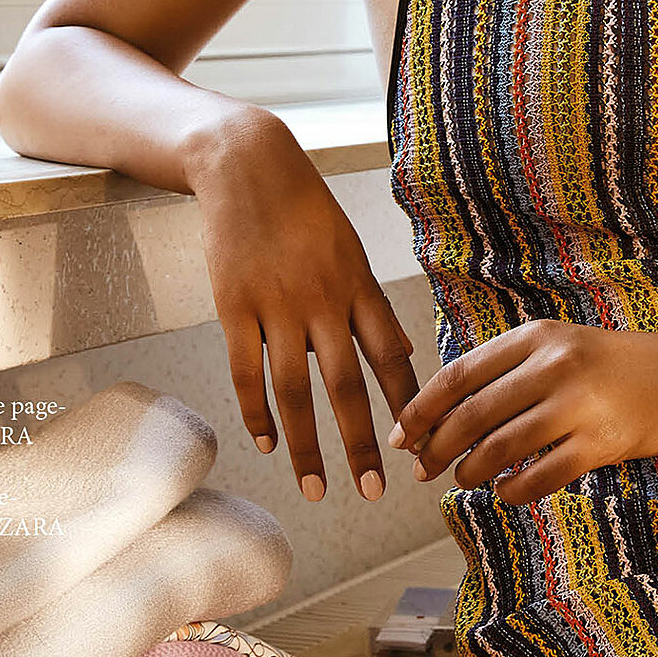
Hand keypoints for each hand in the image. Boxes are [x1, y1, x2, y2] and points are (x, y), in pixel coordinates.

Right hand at [188, 105, 422, 502]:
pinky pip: (246, 372)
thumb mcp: (351, 248)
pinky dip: (256, 414)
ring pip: (294, 391)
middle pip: (346, 385)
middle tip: (375, 491)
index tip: (424, 443)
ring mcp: (275, 306)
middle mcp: (322, 300)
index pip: (391, 355)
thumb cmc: (304, 209)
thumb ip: (370, 303)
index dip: (409, 402)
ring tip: (317, 489)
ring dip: (308, 445)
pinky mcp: (233, 307)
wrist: (246, 165)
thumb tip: (402, 352)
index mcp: (358, 285)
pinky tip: (268, 445)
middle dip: (362, 443)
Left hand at [387, 319, 657, 505]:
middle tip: (422, 468)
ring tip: (463, 478)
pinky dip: (513, 491)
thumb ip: (510, 370)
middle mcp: (556, 365)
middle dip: (438, 447)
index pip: (461, 374)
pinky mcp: (602, 443)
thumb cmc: (614, 365)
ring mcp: (581, 404)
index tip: (401, 435)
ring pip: (501, 447)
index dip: (422, 408)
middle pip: (473, 414)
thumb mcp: (562, 346)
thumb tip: (444, 413)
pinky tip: (505, 493)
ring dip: (471, 470)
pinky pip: (540, 476)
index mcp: (538, 336)